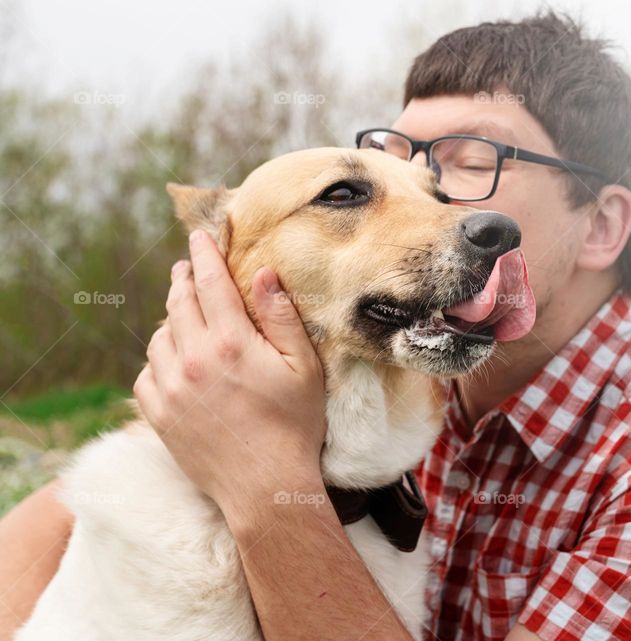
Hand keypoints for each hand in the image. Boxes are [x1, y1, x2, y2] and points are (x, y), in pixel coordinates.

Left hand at [134, 230, 326, 510]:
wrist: (264, 486)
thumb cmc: (294, 426)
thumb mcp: (304, 368)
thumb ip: (282, 317)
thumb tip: (264, 273)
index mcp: (231, 343)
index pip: (211, 283)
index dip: (205, 255)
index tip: (199, 237)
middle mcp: (193, 360)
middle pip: (178, 303)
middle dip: (183, 280)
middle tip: (187, 268)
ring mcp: (169, 388)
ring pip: (159, 337)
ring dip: (171, 320)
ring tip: (184, 317)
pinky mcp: (157, 414)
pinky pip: (146, 372)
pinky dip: (158, 359)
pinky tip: (175, 361)